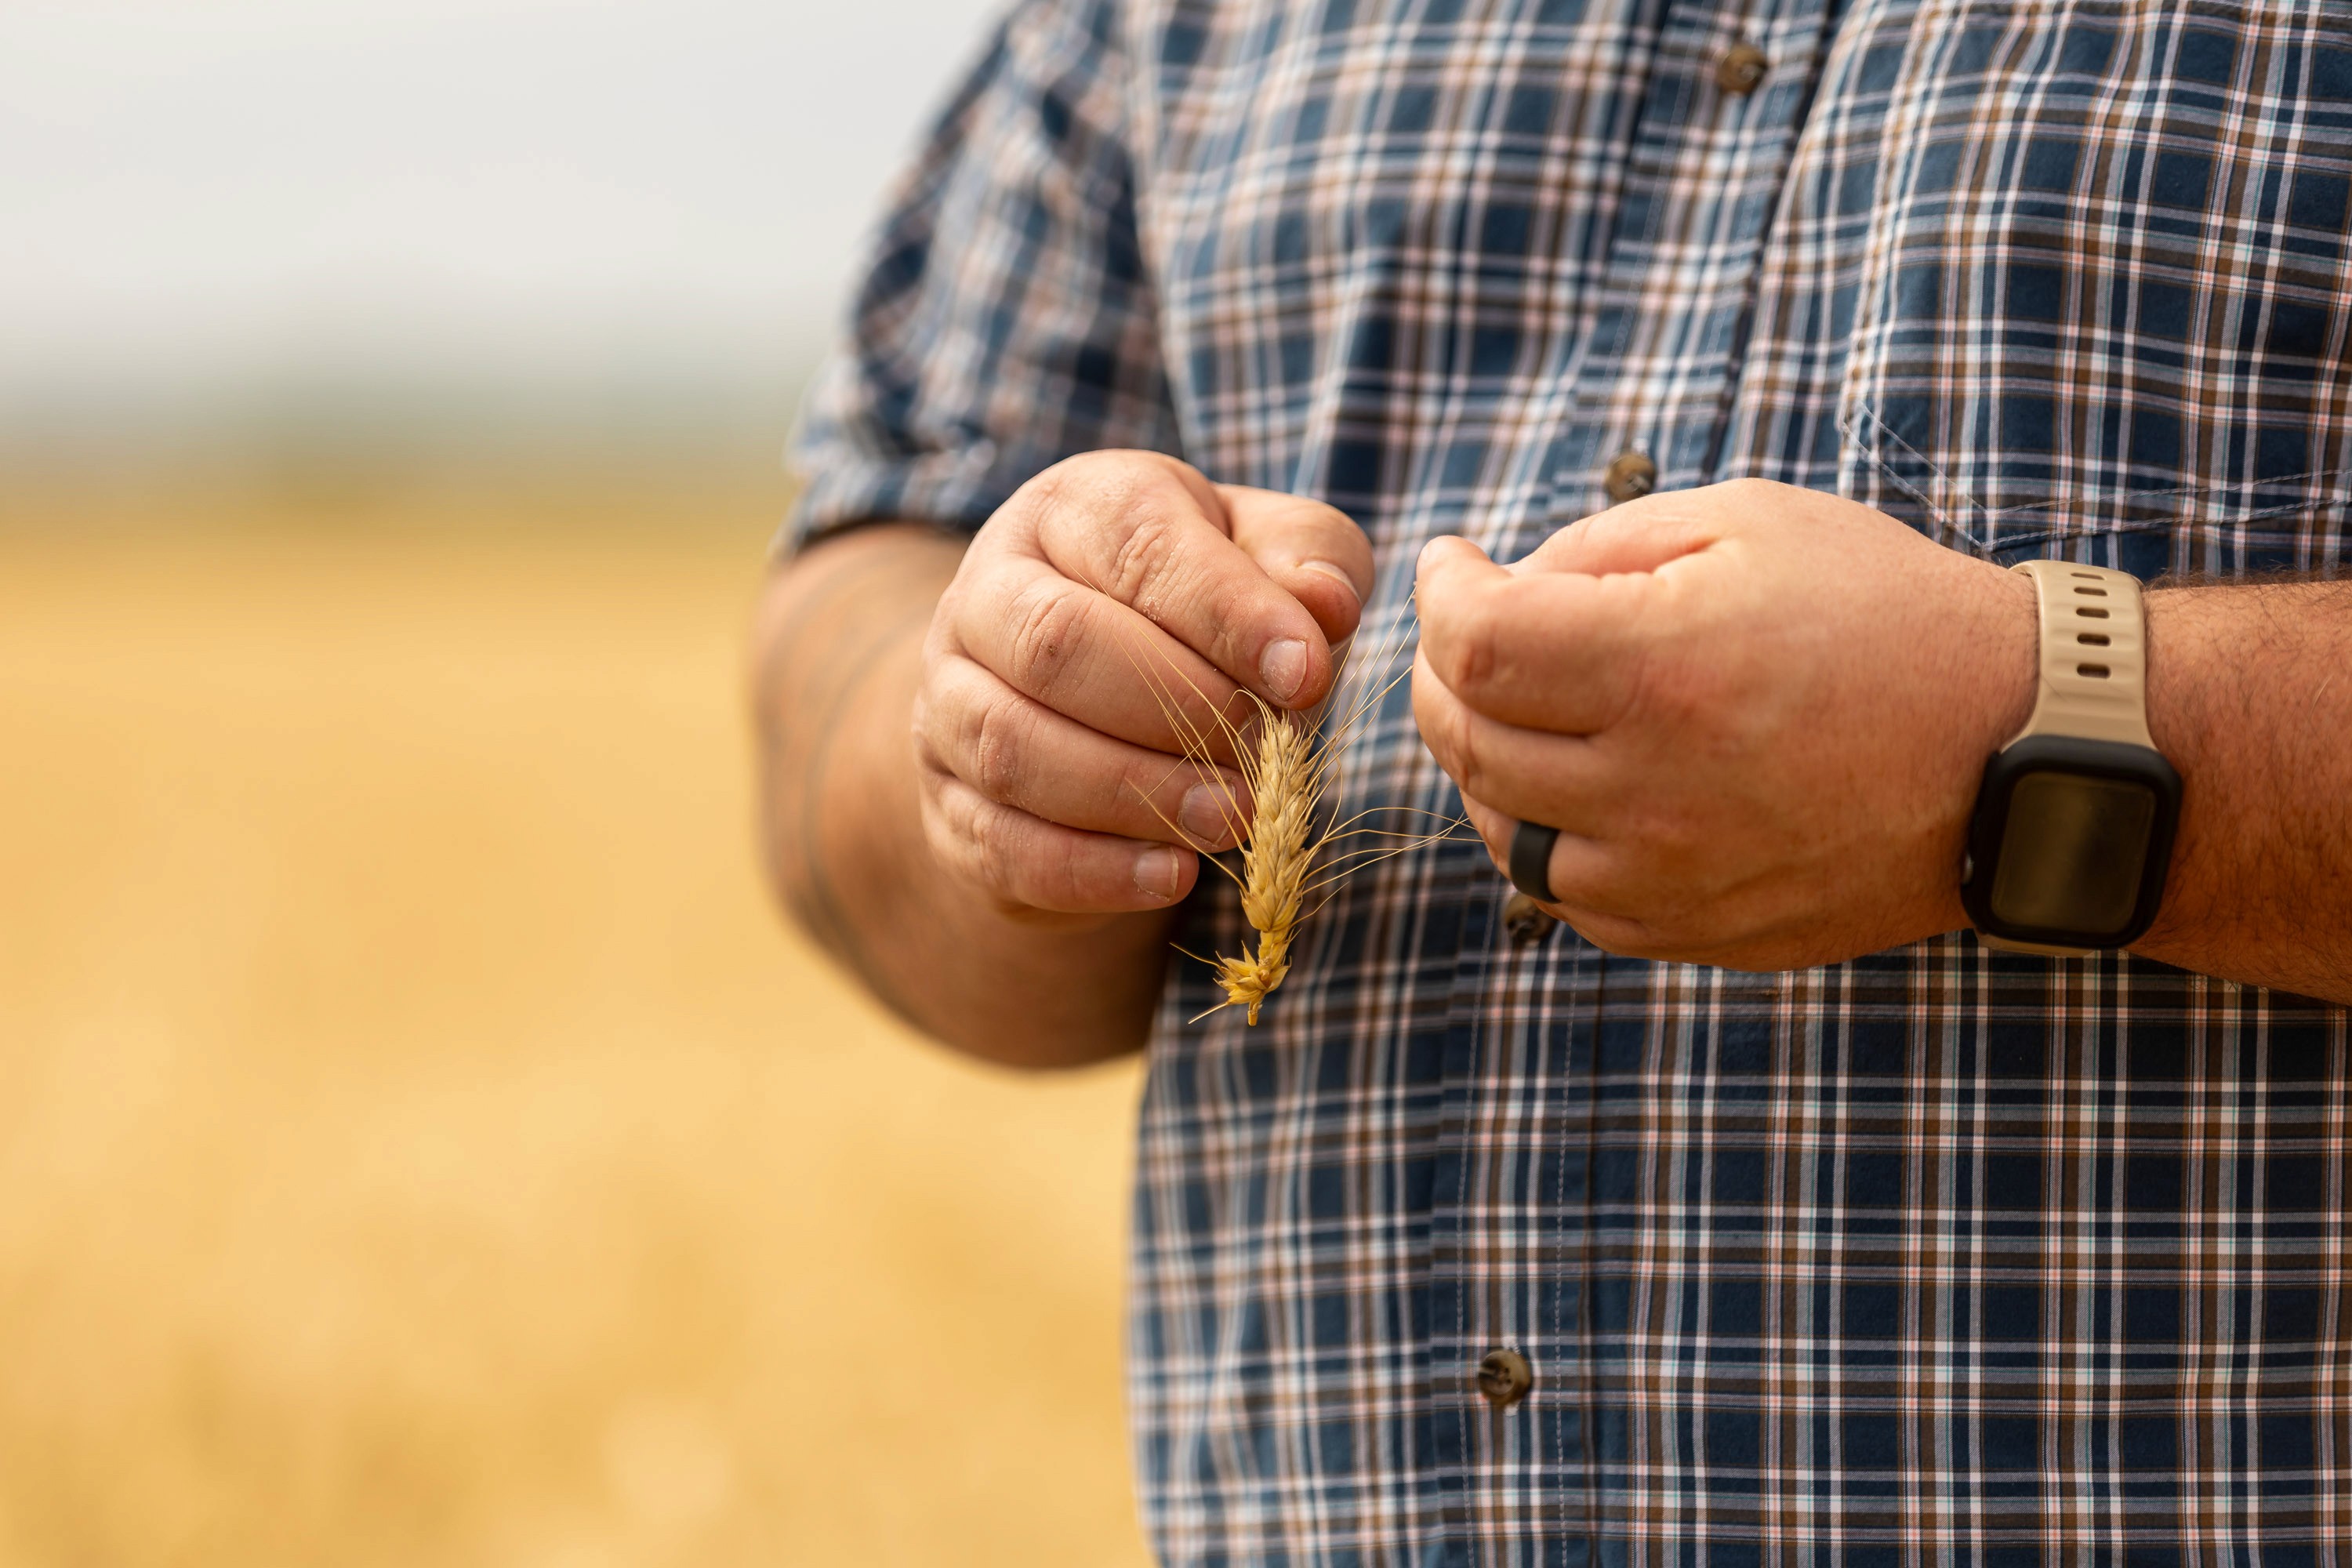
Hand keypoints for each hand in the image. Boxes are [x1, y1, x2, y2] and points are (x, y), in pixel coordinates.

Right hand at [917, 450, 1372, 920]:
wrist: (1101, 697)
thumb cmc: (1202, 610)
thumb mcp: (1269, 558)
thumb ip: (1305, 563)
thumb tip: (1324, 606)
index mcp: (1071, 510)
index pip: (1136, 546)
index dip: (1226, 612)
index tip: (1306, 673)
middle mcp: (986, 593)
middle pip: (1055, 642)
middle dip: (1176, 708)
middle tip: (1265, 759)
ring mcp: (949, 699)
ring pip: (1014, 748)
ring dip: (1137, 793)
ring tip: (1233, 818)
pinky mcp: (949, 800)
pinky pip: (1000, 842)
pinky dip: (1091, 870)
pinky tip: (1174, 875)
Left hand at [1411, 477, 2037, 969]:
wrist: (2017, 753)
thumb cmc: (1886, 616)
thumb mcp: (1750, 523)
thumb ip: (1603, 545)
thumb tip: (1502, 583)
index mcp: (1661, 669)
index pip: (1474, 645)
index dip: (1440, 597)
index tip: (1452, 566)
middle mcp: (1652, 787)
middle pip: (1468, 738)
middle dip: (1443, 674)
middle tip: (1466, 634)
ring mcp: (1670, 874)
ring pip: (1501, 826)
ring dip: (1481, 759)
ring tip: (1518, 705)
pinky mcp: (1694, 931)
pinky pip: (1563, 895)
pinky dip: (1541, 834)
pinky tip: (1570, 782)